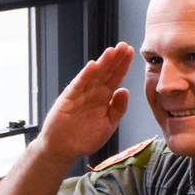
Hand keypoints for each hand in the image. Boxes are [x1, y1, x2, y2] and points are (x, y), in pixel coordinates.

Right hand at [38, 44, 134, 164]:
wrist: (63, 149)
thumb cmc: (84, 138)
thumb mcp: (108, 125)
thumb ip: (118, 109)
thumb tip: (125, 90)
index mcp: (104, 98)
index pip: (116, 78)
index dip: (123, 66)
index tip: (130, 53)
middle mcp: (93, 93)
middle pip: (106, 73)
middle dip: (115, 59)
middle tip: (124, 46)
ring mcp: (81, 94)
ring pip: (94, 76)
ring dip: (103, 63)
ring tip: (112, 51)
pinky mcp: (69, 99)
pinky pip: (79, 85)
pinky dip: (85, 76)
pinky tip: (92, 66)